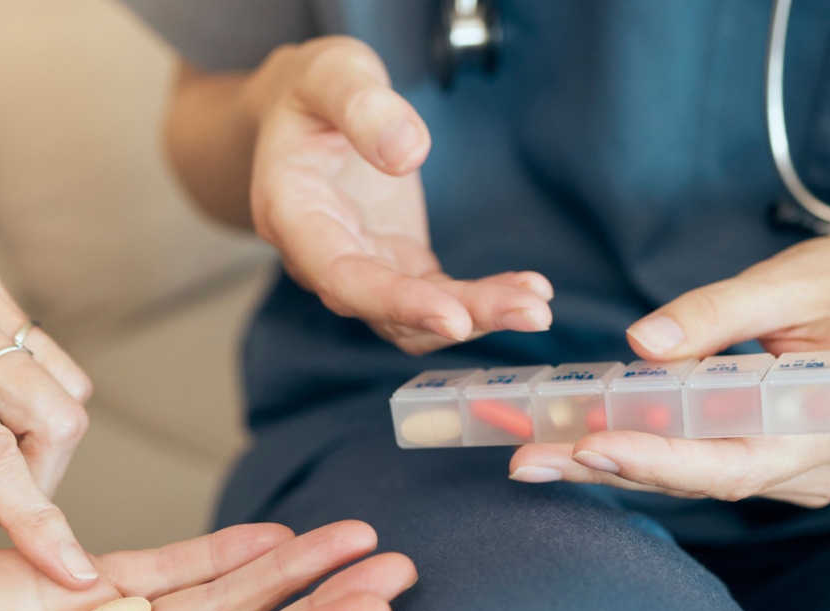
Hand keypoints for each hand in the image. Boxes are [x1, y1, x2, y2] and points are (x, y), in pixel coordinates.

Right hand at [242, 37, 553, 352]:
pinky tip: (527, 290)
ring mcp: (360, 266)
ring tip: (537, 306)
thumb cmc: (313, 89)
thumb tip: (408, 154)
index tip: (453, 318)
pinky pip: (437, 297)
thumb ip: (363, 107)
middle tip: (530, 313)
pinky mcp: (396, 265)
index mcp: (292, 215)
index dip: (396, 302)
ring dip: (478, 316)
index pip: (340, 276)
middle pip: (386, 309)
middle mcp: (321, 258)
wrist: (306, 109)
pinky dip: (480, 300)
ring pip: (416, 317)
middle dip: (460, 315)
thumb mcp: (331, 73)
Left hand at [509, 222, 829, 506]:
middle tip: (523, 461)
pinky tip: (584, 438)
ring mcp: (805, 475)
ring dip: (617, 462)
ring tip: (534, 449)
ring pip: (696, 477)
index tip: (585, 445)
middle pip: (700, 479)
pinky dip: (647, 451)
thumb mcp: (793, 278)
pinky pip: (707, 465)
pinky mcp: (782, 467)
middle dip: (608, 467)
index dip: (656, 460)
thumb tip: (640, 345)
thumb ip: (717, 312)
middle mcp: (823, 467)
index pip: (732, 461)